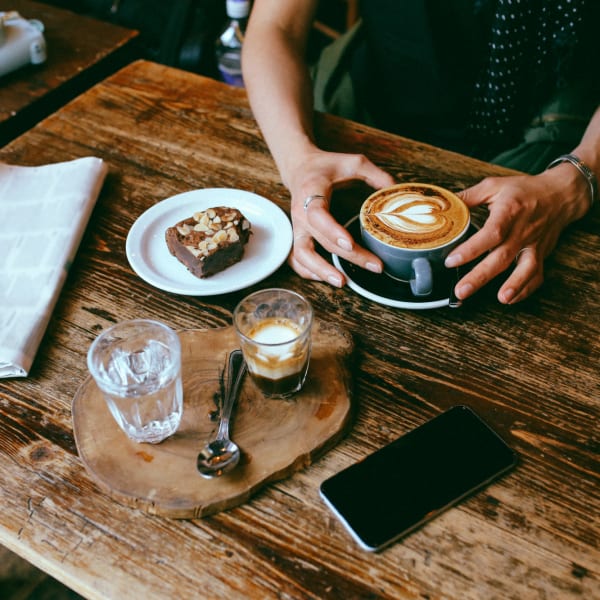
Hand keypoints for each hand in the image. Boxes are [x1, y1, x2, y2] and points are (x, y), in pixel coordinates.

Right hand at [284, 147, 394, 285]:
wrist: (300, 168)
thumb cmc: (327, 167)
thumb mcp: (354, 162)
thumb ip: (376, 175)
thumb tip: (398, 192)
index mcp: (311, 192)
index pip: (318, 215)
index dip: (332, 230)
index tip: (349, 243)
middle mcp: (300, 213)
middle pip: (320, 241)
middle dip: (348, 256)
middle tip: (373, 265)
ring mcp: (297, 228)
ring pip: (302, 255)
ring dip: (321, 271)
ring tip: (343, 282)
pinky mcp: (297, 236)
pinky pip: (297, 259)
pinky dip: (308, 272)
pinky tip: (328, 278)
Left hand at [445, 165, 590, 303]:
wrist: (559, 194)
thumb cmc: (523, 190)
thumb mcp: (493, 186)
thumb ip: (467, 198)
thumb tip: (441, 208)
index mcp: (509, 212)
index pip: (491, 234)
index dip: (471, 249)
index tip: (451, 261)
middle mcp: (522, 230)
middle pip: (502, 257)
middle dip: (481, 276)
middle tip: (461, 290)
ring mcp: (534, 244)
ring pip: (524, 268)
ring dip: (514, 285)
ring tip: (500, 299)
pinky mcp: (541, 253)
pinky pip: (537, 274)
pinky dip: (526, 288)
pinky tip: (511, 299)